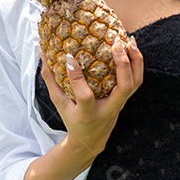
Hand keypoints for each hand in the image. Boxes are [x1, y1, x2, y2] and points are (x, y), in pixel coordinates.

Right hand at [39, 37, 143, 156]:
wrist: (91, 139)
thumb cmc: (72, 118)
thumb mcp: (59, 103)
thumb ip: (51, 79)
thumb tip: (43, 53)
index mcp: (88, 113)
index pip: (85, 96)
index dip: (76, 76)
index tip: (69, 56)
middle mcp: (108, 109)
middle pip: (124, 88)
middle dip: (122, 64)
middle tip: (116, 44)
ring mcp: (120, 104)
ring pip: (136, 82)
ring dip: (135, 60)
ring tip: (128, 41)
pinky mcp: (126, 98)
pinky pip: (137, 79)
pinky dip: (136, 62)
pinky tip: (131, 47)